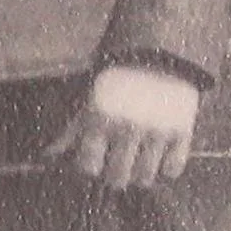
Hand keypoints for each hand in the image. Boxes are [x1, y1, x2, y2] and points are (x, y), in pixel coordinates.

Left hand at [47, 64, 200, 188]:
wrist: (160, 50)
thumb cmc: (117, 77)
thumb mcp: (90, 98)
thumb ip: (72, 130)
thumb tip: (49, 155)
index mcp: (101, 120)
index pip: (89, 167)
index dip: (90, 167)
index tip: (94, 161)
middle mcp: (128, 129)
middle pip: (117, 179)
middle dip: (114, 176)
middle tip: (116, 166)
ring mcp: (157, 133)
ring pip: (145, 178)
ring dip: (138, 175)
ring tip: (137, 163)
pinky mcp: (182, 133)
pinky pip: (173, 169)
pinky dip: (166, 168)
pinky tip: (160, 157)